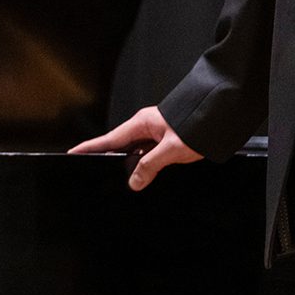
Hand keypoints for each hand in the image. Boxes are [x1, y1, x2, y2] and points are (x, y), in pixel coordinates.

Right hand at [69, 105, 202, 191]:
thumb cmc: (198, 123)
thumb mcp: (172, 149)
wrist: (221, 113)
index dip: (90, 147)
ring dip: (133, 164)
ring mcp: (157, 132)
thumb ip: (150, 165)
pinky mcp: (168, 138)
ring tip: (124, 179)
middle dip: (109, 159)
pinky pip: (150, 153)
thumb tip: (134, 181)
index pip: (109, 139)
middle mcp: (147, 126)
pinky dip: (146, 163)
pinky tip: (147, 175)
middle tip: (95, 172)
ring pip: (137, 151)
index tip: (74, 152)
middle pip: (122, 146)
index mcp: (142, 123)